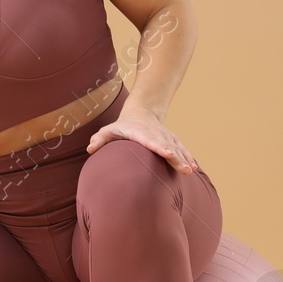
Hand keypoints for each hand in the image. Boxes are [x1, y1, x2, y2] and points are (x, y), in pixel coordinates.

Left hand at [85, 105, 199, 173]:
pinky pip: (181, 148)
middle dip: (175, 156)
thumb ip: (99, 139)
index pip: (149, 139)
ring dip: (183, 159)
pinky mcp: (171, 139)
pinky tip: (192, 168)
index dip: (158, 146)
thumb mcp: (109, 130)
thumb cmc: (122, 126)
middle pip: (166, 145)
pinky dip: (187, 157)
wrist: (142, 110)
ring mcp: (165, 136)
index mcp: (139, 131)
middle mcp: (154, 133)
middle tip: (183, 169)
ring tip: (189, 171)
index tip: (166, 153)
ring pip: (176, 147)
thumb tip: (90, 148)